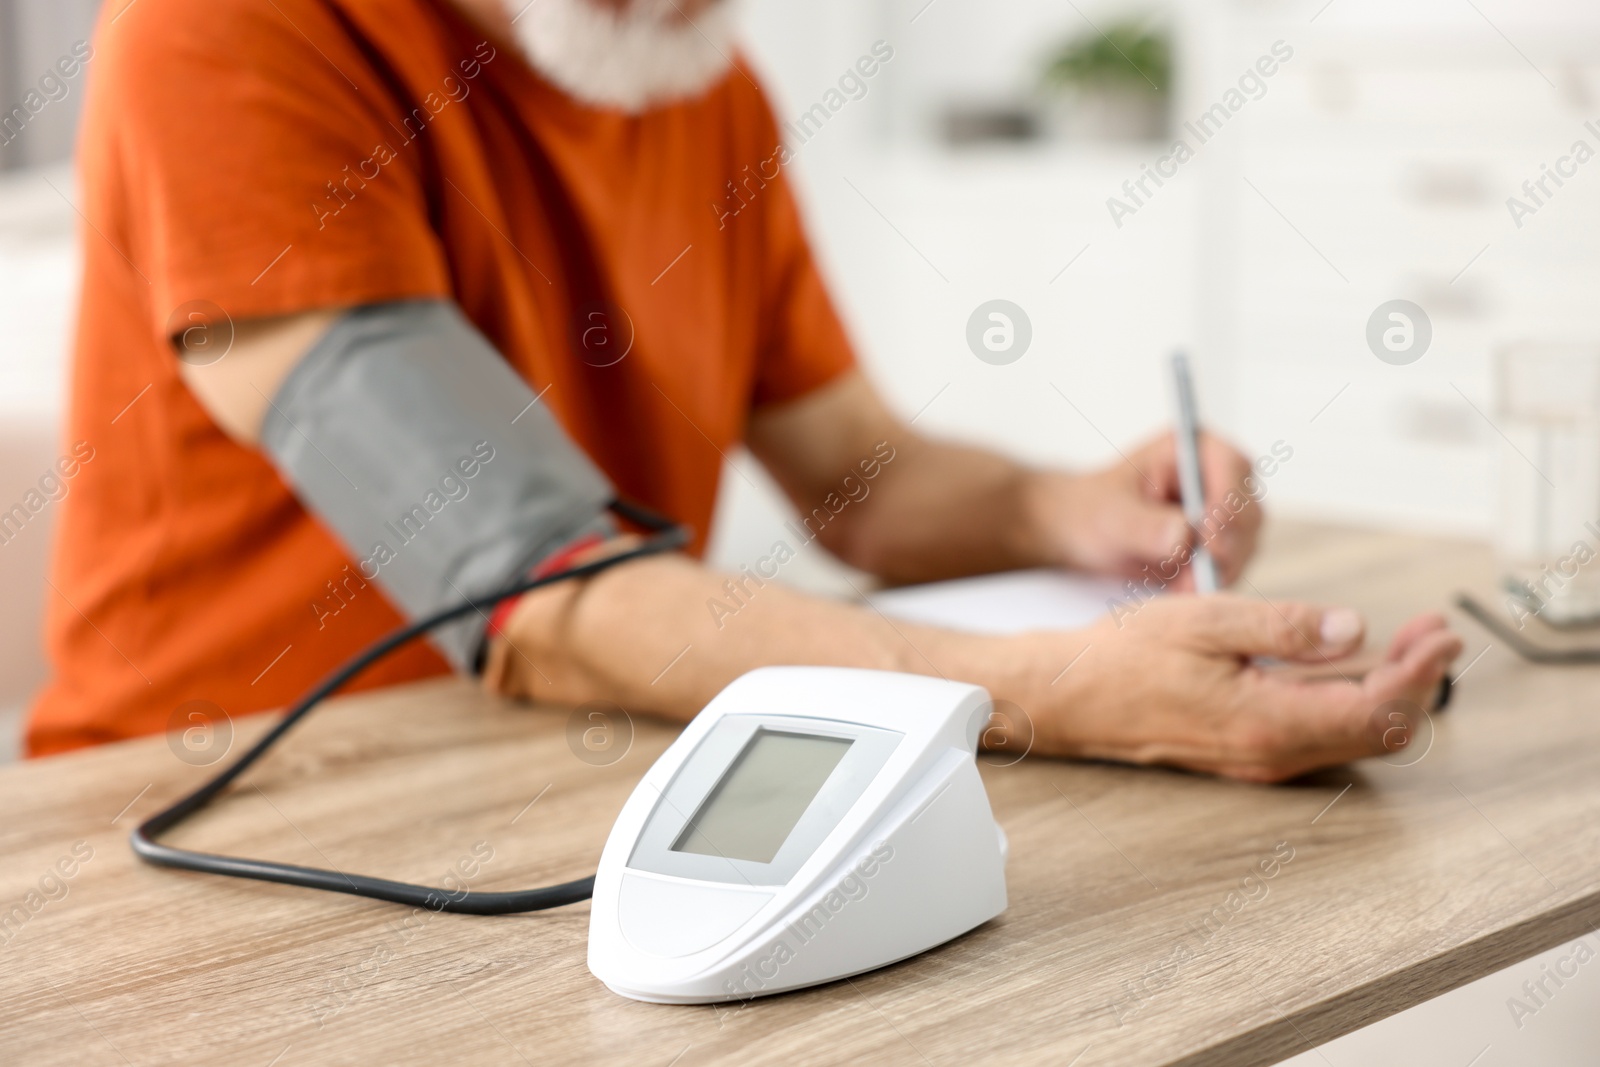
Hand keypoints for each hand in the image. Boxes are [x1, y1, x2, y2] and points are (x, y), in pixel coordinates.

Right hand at [1006, 596, 1461, 781]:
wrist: (1070, 697)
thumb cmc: (1125, 656)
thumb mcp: (1206, 620)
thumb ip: (1285, 628)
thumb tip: (1354, 628)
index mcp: (1266, 721)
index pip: (1376, 710)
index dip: (1420, 672)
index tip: (1441, 633)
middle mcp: (1271, 753)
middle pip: (1377, 732)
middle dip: (1416, 680)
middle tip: (1433, 632)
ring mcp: (1260, 758)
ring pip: (1352, 736)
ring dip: (1387, 690)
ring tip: (1406, 641)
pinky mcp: (1249, 751)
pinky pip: (1320, 734)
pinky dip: (1351, 700)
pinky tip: (1349, 663)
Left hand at [1025, 431, 1264, 588]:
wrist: (1084, 534)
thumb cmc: (1094, 511)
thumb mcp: (1110, 516)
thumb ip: (1145, 526)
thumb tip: (1183, 537)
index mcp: (1193, 448)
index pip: (1231, 467)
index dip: (1227, 504)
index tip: (1210, 541)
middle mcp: (1218, 476)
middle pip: (1248, 511)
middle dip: (1226, 547)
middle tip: (1197, 577)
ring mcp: (1225, 513)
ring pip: (1245, 544)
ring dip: (1218, 570)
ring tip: (1180, 587)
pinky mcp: (1223, 546)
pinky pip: (1232, 568)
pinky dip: (1210, 583)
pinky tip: (1181, 591)